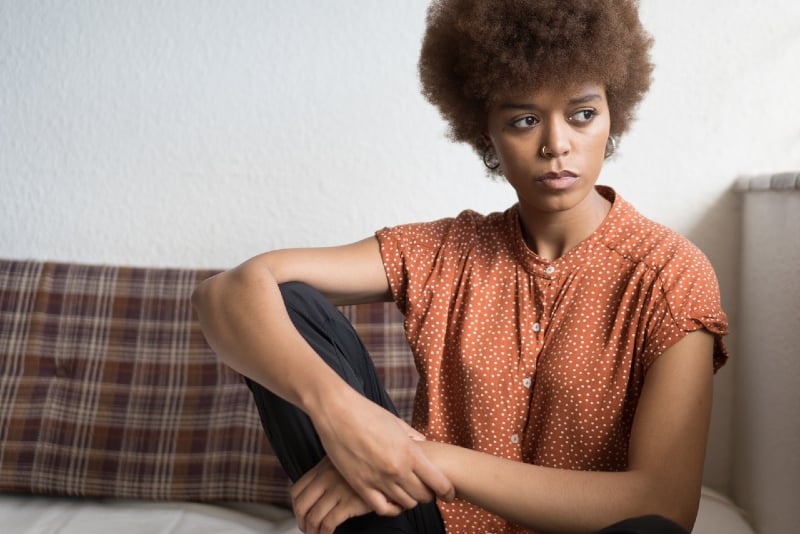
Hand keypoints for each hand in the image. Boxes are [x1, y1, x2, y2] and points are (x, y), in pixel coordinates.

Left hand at [291, 456, 374, 533]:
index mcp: (322, 467)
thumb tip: (319, 490)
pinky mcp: (349, 503)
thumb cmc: (371, 463)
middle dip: (300, 521)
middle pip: (301, 505)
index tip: (300, 514)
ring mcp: (337, 490)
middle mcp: (326, 478)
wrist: (392, 466)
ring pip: (313, 517)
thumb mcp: (345, 460)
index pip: (297, 489)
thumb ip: (330, 471)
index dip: (295, 506)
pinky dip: (324, 533)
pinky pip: (329, 523)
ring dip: (311, 531)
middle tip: (305, 529)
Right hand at [309, 388, 454, 514]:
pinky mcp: (360, 485)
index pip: (438, 482)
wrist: (337, 411)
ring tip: (408, 493)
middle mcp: (397, 469)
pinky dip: (391, 508)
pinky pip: (382, 508)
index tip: (449, 493)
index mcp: (409, 451)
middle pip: (423, 496)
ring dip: (410, 500)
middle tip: (426, 489)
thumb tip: (426, 448)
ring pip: (405, 504)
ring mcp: (378, 479)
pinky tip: (392, 501)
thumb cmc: (367, 412)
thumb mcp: (397, 423)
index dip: (447, 491)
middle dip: (428, 494)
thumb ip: (414, 438)